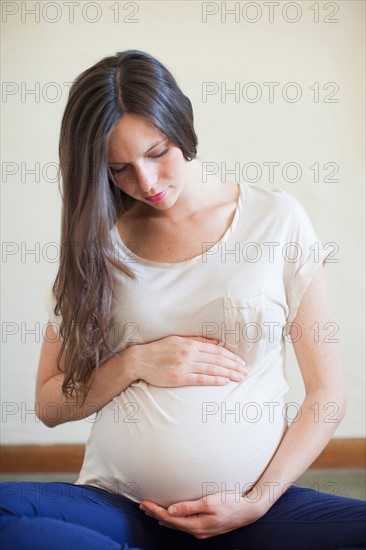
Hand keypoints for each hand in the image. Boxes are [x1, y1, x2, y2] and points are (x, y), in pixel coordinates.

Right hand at [131, 335, 247, 386]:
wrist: (140, 360)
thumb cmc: (159, 350)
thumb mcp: (178, 340)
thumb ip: (197, 340)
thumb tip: (216, 342)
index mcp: (190, 344)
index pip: (216, 350)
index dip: (230, 356)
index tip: (241, 361)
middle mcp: (189, 354)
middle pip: (217, 359)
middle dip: (233, 365)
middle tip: (245, 371)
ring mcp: (185, 366)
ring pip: (212, 369)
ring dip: (228, 373)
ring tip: (240, 377)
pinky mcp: (179, 378)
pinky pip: (200, 379)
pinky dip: (213, 379)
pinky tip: (224, 381)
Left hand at [139, 491, 264, 538]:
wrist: (249, 510)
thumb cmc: (231, 502)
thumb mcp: (210, 502)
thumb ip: (189, 507)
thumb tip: (170, 511)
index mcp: (196, 525)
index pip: (170, 518)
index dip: (155, 510)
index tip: (144, 503)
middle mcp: (197, 531)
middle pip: (171, 523)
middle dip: (155, 514)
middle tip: (142, 506)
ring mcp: (202, 531)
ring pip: (177, 525)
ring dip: (163, 518)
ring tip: (151, 511)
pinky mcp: (206, 527)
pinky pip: (184, 525)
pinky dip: (174, 520)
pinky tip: (171, 517)